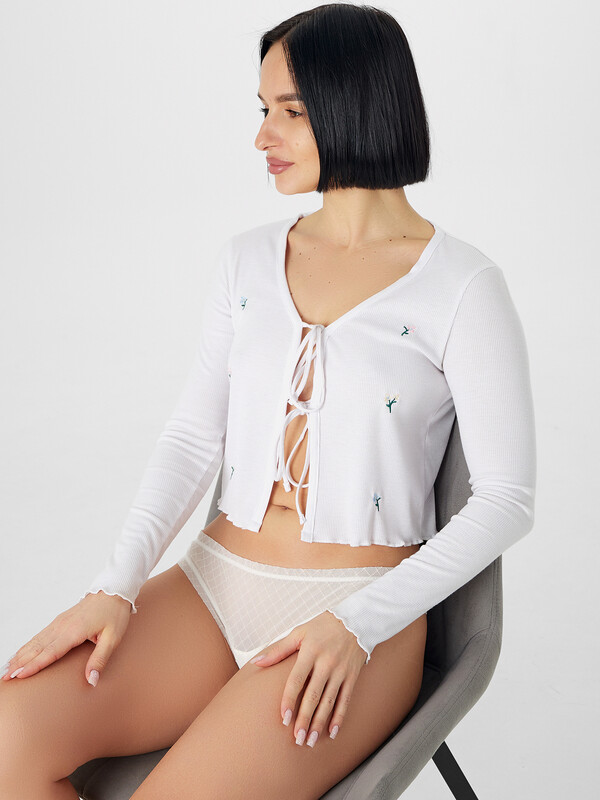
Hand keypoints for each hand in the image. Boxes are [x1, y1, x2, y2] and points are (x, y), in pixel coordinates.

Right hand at [1, 590, 132, 686]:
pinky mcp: (60, 621)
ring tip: (8, 669)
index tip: (19, 676)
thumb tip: (92, 680)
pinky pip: (40, 635)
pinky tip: (21, 653)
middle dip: (20, 663)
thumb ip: (100, 659)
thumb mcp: (113, 638)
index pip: (50, 652)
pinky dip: (28, 645)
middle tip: (6, 678)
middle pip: (37, 648)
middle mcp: (62, 626)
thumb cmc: (114, 614)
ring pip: (35, 641)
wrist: (114, 591)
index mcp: (74, 631)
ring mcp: (59, 623)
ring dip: (21, 655)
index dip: (34, 665)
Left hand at [249, 610, 367, 748]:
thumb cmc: (323, 626)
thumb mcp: (299, 632)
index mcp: (310, 651)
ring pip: (329, 701)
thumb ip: (278, 649)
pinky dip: (339, 717)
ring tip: (309, 740)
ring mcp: (341, 670)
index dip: (289, 700)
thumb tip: (256, 662)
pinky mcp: (353, 676)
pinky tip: (332, 732)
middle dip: (304, 719)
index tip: (284, 719)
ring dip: (319, 723)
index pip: (297, 680)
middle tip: (297, 739)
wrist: (356, 620)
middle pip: (313, 695)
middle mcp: (326, 663)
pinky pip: (346, 700)